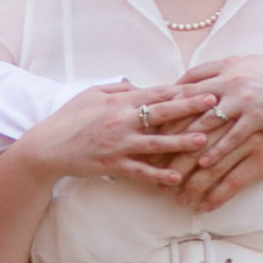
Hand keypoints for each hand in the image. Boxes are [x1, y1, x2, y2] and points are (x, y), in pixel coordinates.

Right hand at [14, 83, 217, 187]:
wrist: (47, 146)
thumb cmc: (70, 117)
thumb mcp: (93, 93)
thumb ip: (119, 88)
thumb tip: (142, 86)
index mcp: (119, 101)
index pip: (156, 92)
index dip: (181, 89)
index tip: (203, 85)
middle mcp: (122, 120)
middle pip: (162, 112)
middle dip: (190, 107)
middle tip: (214, 104)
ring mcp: (119, 144)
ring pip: (156, 142)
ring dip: (181, 141)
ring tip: (204, 141)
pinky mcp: (113, 165)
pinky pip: (140, 170)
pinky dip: (158, 174)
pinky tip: (176, 177)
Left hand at [165, 54, 262, 204]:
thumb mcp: (252, 66)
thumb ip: (228, 72)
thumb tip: (206, 78)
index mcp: (228, 67)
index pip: (189, 81)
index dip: (169, 98)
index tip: (154, 113)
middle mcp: (231, 80)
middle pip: (190, 105)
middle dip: (169, 127)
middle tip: (151, 146)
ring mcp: (243, 99)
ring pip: (206, 125)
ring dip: (187, 147)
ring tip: (173, 167)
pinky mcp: (258, 117)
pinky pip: (232, 138)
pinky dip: (216, 152)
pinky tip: (204, 166)